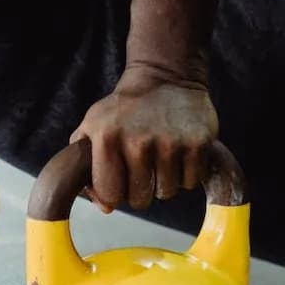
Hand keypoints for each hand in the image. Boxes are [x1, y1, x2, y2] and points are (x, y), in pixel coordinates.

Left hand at [71, 66, 218, 212]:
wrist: (165, 77)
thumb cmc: (124, 109)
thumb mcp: (92, 127)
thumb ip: (86, 170)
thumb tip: (106, 206)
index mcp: (106, 138)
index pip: (110, 195)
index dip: (114, 192)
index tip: (119, 177)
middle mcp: (137, 141)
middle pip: (140, 199)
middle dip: (140, 188)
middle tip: (142, 164)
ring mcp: (170, 142)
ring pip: (167, 193)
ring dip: (164, 180)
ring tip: (160, 153)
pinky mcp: (198, 143)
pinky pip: (191, 182)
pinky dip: (186, 172)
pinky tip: (179, 150)